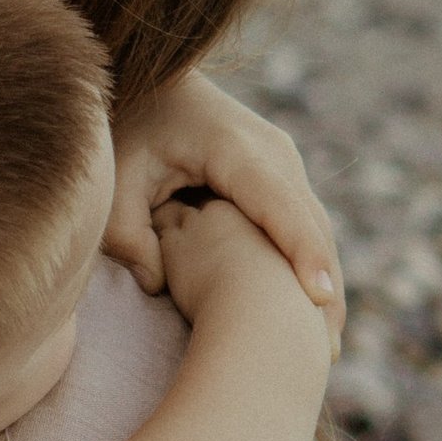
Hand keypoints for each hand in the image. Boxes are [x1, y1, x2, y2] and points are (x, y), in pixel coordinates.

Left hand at [105, 68, 341, 351]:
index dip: (301, 253)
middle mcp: (275, 154)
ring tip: (326, 352)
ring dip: (325, 287)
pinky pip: (303, 230)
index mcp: (236, 149)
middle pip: (310, 227)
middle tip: (325, 355)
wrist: (150, 85)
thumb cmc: (128, 127)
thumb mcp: (115, 178)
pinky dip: (310, 272)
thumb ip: (128, 233)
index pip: (279, 207)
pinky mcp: (281, 181)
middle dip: (324, 288)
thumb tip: (155, 285)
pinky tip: (312, 323)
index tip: (319, 298)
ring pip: (315, 232)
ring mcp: (284, 166)